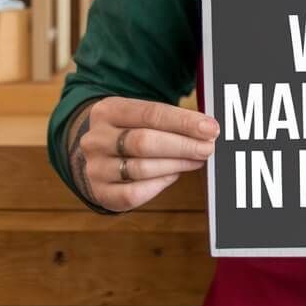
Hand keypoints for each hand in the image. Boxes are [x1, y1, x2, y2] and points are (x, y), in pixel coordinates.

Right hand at [67, 96, 219, 211]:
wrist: (99, 153)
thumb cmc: (131, 129)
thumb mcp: (142, 115)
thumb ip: (170, 119)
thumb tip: (207, 130)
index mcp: (108, 111)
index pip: (151, 113)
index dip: (184, 122)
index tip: (210, 128)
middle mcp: (96, 139)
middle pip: (144, 142)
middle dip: (182, 146)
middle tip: (208, 148)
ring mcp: (95, 168)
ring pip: (141, 169)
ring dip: (176, 164)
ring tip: (196, 160)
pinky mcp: (100, 193)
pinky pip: (133, 194)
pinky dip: (159, 184)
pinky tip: (173, 174)